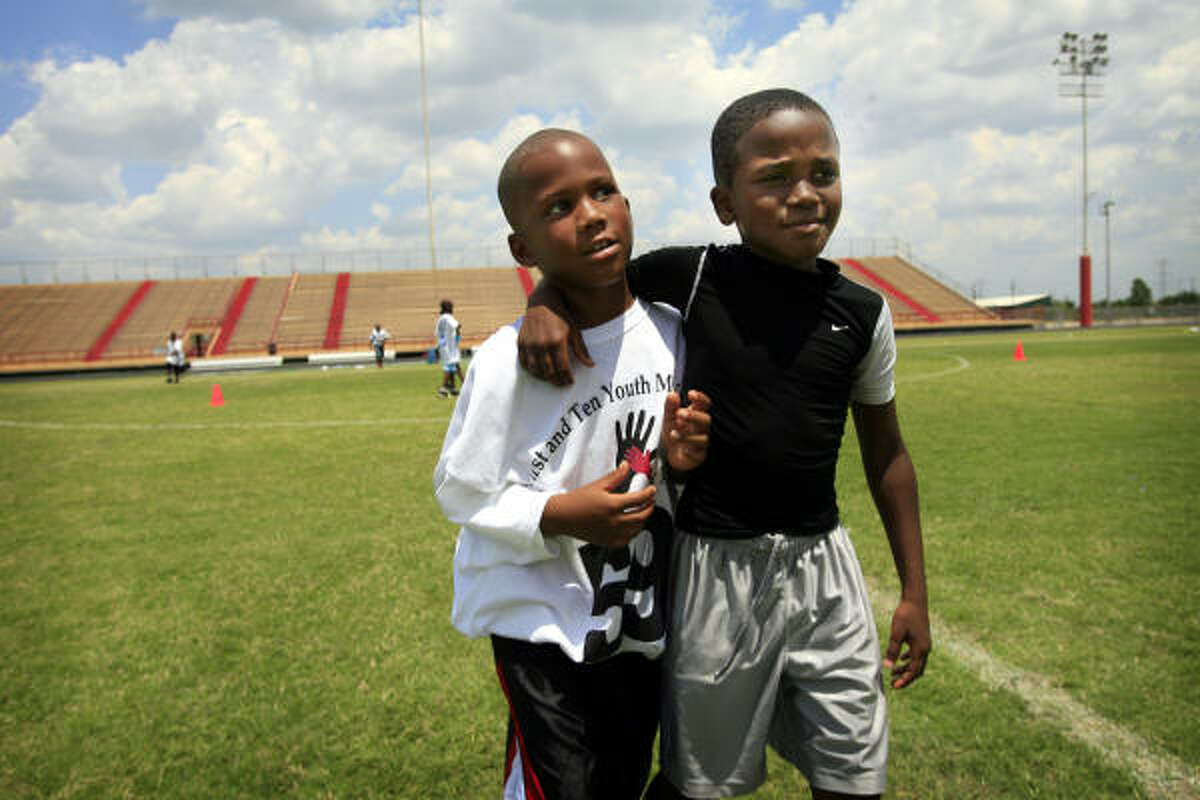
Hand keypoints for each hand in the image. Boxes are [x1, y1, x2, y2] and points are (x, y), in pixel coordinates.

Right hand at [517, 291, 592, 385]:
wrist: (542, 302)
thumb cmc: (561, 316)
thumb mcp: (574, 331)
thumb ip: (581, 350)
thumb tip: (591, 365)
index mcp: (557, 341)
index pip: (562, 367)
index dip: (567, 378)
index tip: (571, 382)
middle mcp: (542, 344)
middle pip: (549, 371)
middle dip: (557, 381)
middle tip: (562, 384)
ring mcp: (530, 344)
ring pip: (535, 369)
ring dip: (544, 378)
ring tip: (551, 379)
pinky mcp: (521, 343)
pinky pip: (524, 363)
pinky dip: (531, 371)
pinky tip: (538, 372)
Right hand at [541, 462, 655, 547]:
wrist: (563, 516)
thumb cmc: (576, 502)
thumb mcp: (598, 485)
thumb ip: (615, 476)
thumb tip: (626, 467)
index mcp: (612, 505)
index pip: (639, 499)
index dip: (649, 493)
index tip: (651, 490)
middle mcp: (614, 521)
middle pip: (642, 515)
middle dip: (650, 507)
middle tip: (650, 501)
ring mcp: (611, 533)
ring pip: (637, 529)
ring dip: (644, 520)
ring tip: (643, 512)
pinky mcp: (607, 541)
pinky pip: (627, 540)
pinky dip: (633, 532)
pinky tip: (632, 526)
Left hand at [662, 390, 711, 472]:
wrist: (673, 454)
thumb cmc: (676, 432)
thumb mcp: (669, 418)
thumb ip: (670, 406)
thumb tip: (672, 394)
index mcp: (696, 414)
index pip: (704, 404)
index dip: (700, 398)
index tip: (691, 394)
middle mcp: (701, 427)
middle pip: (706, 420)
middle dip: (694, 416)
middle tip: (680, 413)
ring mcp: (701, 441)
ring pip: (702, 438)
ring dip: (687, 434)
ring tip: (674, 432)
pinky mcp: (698, 454)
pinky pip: (696, 452)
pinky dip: (687, 448)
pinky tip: (679, 445)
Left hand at [884, 597, 930, 688]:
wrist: (915, 600)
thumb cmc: (905, 615)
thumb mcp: (896, 633)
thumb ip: (893, 650)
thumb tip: (887, 667)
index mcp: (920, 649)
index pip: (913, 671)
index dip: (904, 680)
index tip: (894, 686)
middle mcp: (926, 649)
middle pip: (917, 670)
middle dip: (906, 677)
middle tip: (893, 683)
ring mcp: (925, 643)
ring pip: (917, 662)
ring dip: (907, 668)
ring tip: (894, 672)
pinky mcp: (922, 638)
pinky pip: (917, 654)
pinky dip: (909, 659)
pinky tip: (901, 659)